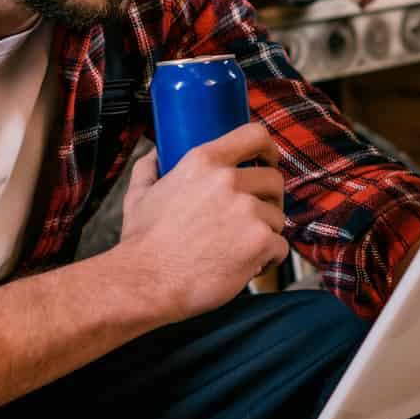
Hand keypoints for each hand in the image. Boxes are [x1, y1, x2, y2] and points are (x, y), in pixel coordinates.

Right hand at [118, 122, 288, 326]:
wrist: (146, 283)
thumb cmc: (142, 243)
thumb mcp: (138, 195)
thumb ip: (149, 169)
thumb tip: (154, 154)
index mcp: (203, 161)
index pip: (254, 135)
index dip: (268, 149)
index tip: (267, 161)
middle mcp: (227, 181)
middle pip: (273, 180)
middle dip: (268, 200)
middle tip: (252, 219)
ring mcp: (247, 211)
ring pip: (277, 217)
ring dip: (265, 233)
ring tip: (240, 249)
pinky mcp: (259, 241)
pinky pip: (281, 247)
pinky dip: (268, 259)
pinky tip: (247, 266)